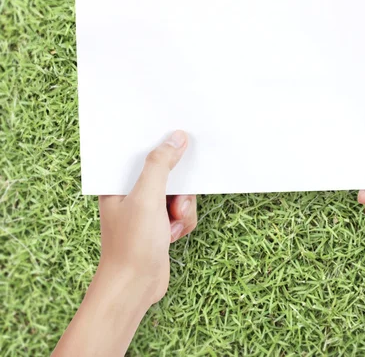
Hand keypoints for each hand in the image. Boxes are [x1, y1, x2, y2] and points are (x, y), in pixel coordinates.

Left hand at [54, 130, 197, 356]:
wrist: (135, 288)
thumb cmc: (131, 245)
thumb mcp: (147, 198)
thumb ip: (160, 165)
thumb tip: (176, 138)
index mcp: (118, 181)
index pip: (142, 151)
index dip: (163, 146)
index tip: (182, 140)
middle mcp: (131, 192)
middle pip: (168, 172)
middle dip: (178, 190)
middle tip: (175, 202)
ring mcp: (146, 209)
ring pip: (180, 192)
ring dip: (183, 209)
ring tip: (171, 225)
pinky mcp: (159, 223)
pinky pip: (183, 210)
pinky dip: (183, 222)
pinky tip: (171, 236)